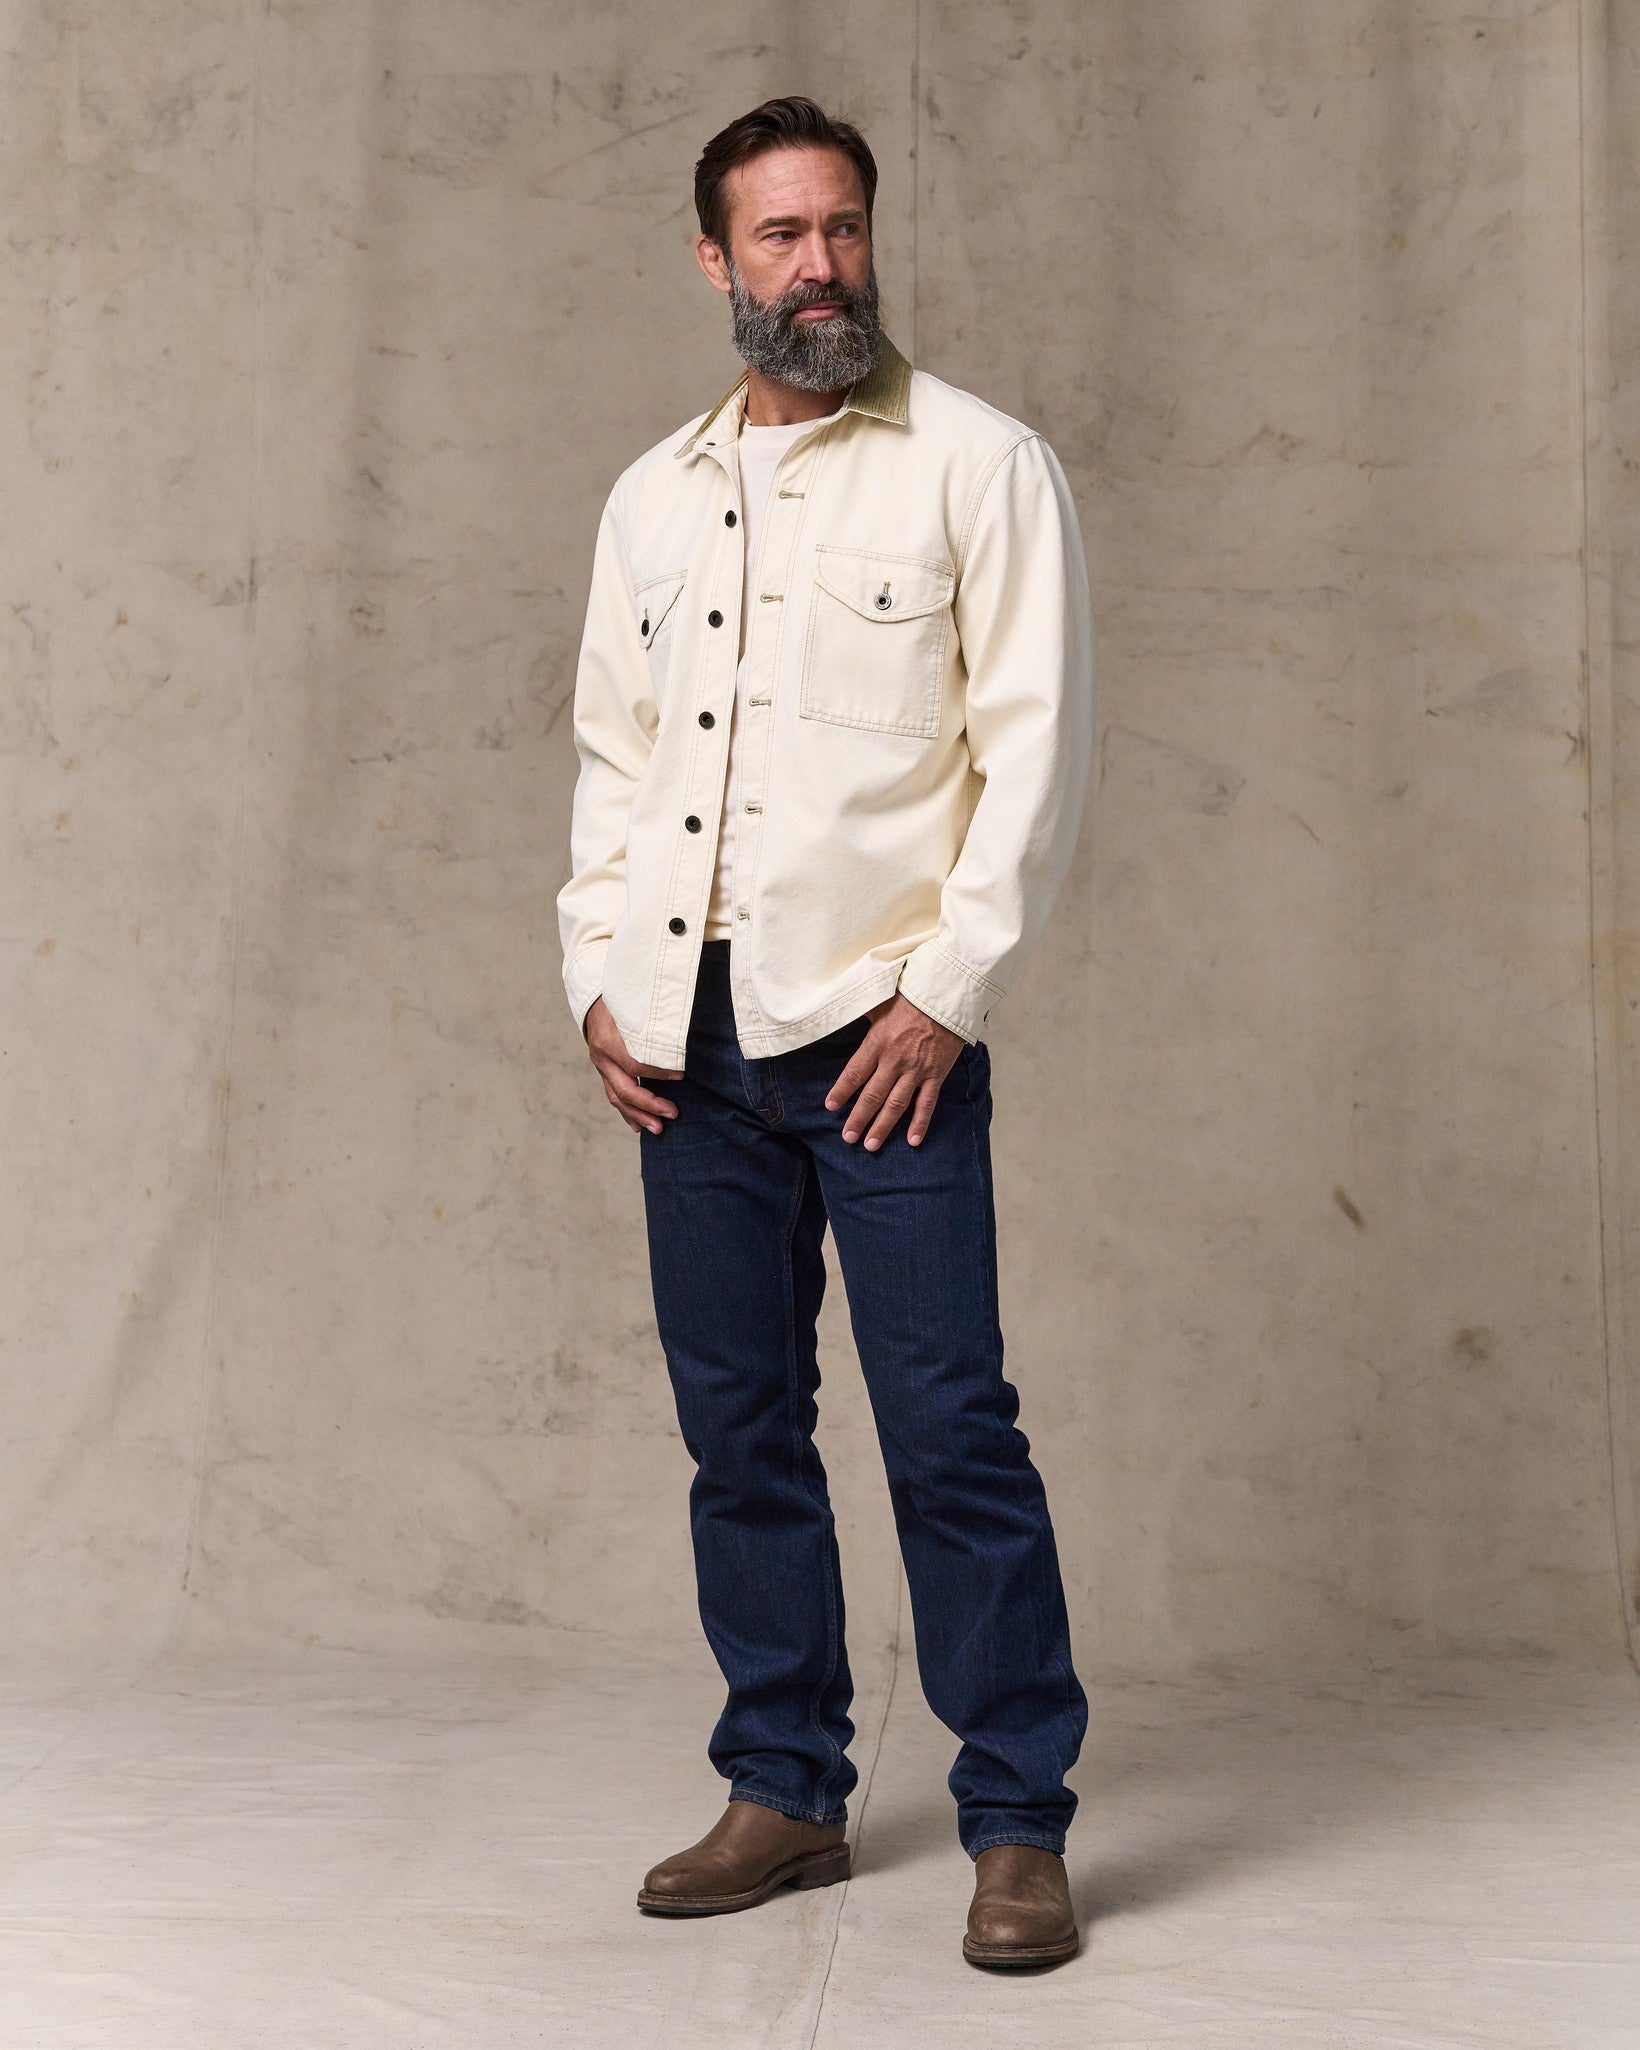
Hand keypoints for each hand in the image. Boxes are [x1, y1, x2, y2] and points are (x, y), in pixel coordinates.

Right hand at [583, 995, 683, 1135]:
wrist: (593, 996)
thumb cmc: (622, 996)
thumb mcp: (635, 1003)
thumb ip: (653, 1020)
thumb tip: (683, 1036)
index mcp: (608, 1040)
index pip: (635, 1065)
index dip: (659, 1072)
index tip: (682, 1074)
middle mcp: (601, 1057)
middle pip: (625, 1090)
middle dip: (650, 1105)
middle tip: (673, 1113)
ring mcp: (601, 1065)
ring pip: (617, 1098)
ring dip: (638, 1115)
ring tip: (658, 1129)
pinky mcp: (604, 1070)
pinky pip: (614, 1095)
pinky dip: (627, 1112)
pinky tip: (638, 1126)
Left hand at [824, 992, 965, 1149]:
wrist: (947, 996)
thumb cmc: (910, 996)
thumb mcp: (879, 1003)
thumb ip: (862, 1018)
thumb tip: (839, 1018)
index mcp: (877, 1042)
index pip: (854, 1073)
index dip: (841, 1092)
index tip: (830, 1107)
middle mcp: (895, 1060)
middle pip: (872, 1096)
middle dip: (859, 1119)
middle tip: (848, 1138)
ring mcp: (916, 1070)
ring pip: (896, 1105)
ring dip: (883, 1127)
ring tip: (871, 1145)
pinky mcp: (936, 1074)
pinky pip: (927, 1104)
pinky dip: (920, 1123)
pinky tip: (912, 1141)